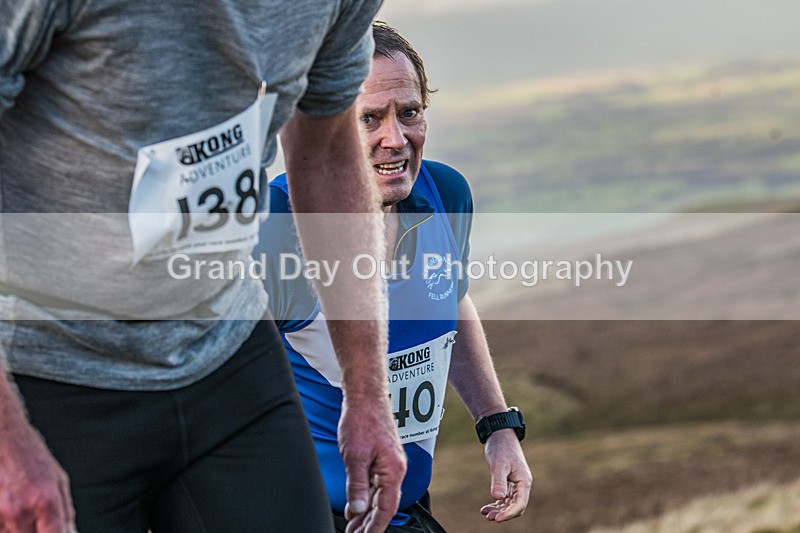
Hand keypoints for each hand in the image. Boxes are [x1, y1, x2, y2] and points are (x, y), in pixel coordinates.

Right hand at [0, 420, 74, 532]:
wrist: (4, 437)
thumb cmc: (31, 456)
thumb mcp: (58, 479)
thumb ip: (65, 511)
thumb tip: (70, 532)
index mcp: (46, 501)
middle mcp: (22, 511)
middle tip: (42, 523)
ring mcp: (0, 515)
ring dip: (23, 530)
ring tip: (26, 511)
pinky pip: (2, 529)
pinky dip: (9, 527)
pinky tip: (12, 512)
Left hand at [338, 394, 405, 532]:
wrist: (365, 396)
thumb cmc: (362, 420)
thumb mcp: (355, 456)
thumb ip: (356, 485)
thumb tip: (357, 509)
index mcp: (393, 470)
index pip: (386, 508)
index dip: (374, 527)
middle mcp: (395, 469)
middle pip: (384, 505)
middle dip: (369, 523)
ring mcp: (389, 463)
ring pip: (379, 495)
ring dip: (366, 512)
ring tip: (353, 526)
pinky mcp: (382, 458)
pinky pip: (376, 484)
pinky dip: (366, 497)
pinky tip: (356, 505)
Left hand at [480, 429, 530, 521]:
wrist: (500, 435)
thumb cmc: (501, 447)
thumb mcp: (499, 464)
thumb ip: (499, 481)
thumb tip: (498, 498)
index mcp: (524, 481)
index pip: (519, 504)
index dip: (509, 513)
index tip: (497, 518)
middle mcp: (522, 485)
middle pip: (516, 506)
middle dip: (504, 513)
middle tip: (489, 517)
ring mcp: (516, 484)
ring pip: (510, 503)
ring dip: (499, 510)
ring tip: (486, 513)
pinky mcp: (508, 482)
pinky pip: (505, 498)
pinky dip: (496, 504)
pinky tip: (485, 508)